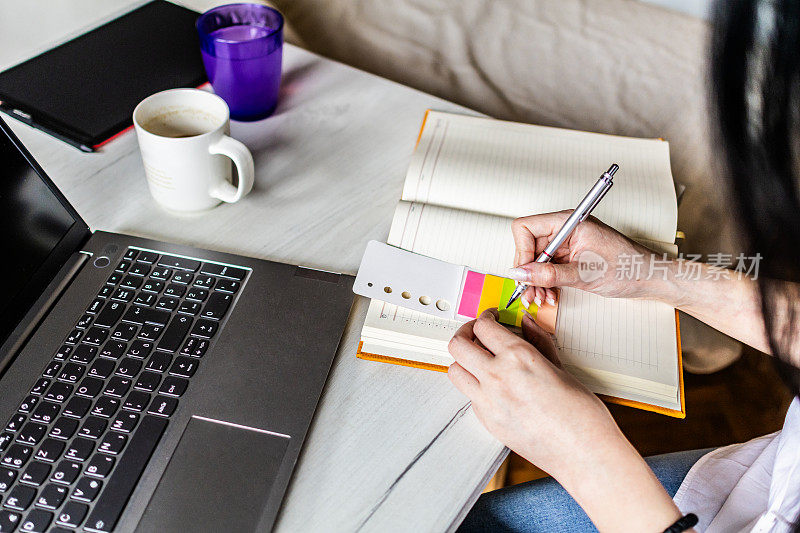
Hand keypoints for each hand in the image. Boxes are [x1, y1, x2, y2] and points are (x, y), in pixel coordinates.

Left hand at [447, 309, 684, 531]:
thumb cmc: (580, 414)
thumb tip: (526, 324)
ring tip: (478, 360)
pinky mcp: (486, 422)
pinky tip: (493, 387)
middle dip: (464, 333)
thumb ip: (538, 341)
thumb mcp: (560, 367)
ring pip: (454, 371)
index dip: (485, 317)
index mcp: (519, 357)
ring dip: (463, 361)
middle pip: (457, 345)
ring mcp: (488, 401)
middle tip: (475, 333)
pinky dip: (475, 387)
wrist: (582, 453)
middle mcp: (497, 377)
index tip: (490, 318)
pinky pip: (469, 396)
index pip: (483, 326)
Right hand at [508, 211, 667, 305]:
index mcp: (569, 222)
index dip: (522, 251)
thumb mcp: (584, 274)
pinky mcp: (571, 255)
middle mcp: (566, 229)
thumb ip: (548, 274)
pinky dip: (546, 282)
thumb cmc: (630, 268)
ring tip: (541, 297)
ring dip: (536, 281)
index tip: (524, 273)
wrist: (652, 278)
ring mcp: (568, 242)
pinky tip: (550, 294)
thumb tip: (520, 274)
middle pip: (529, 246)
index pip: (526, 228)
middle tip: (530, 292)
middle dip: (528, 272)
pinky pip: (548, 267)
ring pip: (536, 260)